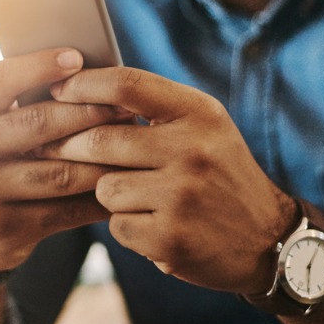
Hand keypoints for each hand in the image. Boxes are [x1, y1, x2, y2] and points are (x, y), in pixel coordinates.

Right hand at [0, 48, 132, 278]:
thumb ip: (26, 102)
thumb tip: (92, 72)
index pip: (1, 79)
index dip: (40, 65)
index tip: (77, 57)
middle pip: (39, 123)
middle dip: (90, 113)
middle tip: (128, 109)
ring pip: (60, 173)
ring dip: (104, 161)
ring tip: (136, 149)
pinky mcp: (6, 228)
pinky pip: (67, 211)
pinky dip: (100, 199)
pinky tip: (125, 188)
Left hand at [40, 67, 295, 292]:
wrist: (267, 239)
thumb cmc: (220, 174)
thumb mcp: (203, 127)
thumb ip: (154, 107)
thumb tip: (79, 90)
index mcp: (199, 114)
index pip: (127, 84)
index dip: (83, 84)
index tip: (56, 89)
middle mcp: (193, 151)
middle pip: (101, 139)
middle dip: (71, 147)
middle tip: (57, 150)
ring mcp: (182, 196)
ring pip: (103, 187)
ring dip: (108, 193)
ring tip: (139, 196)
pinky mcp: (171, 238)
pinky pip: (117, 225)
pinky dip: (126, 226)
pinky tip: (153, 225)